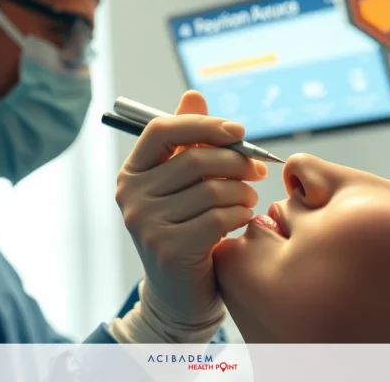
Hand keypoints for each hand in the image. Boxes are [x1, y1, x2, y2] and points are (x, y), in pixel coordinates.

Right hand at [114, 91, 267, 341]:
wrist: (180, 295)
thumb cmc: (187, 229)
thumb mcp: (184, 185)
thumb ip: (188, 142)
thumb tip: (193, 95)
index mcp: (132, 172)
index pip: (162, 130)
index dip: (204, 125)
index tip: (240, 131)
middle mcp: (130, 195)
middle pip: (194, 159)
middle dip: (236, 161)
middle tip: (258, 169)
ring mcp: (145, 223)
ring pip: (211, 190)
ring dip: (242, 192)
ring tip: (249, 200)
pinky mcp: (167, 249)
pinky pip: (218, 218)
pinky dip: (240, 216)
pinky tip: (243, 221)